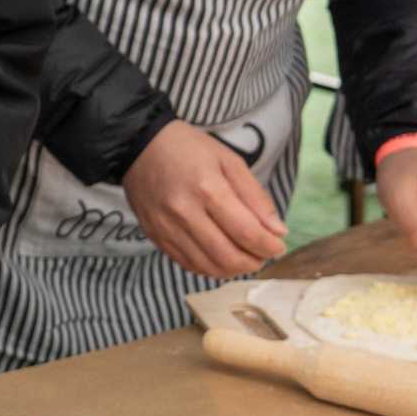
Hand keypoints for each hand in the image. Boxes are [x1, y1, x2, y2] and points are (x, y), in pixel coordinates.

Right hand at [119, 120, 286, 278]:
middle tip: (263, 253)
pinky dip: (211, 267)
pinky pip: (189, 264)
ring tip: (244, 256)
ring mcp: (167, 227)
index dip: (269, 246)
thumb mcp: (230, 161)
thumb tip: (278, 231)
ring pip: (209, 267)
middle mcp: (184, 212)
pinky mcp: (156, 236)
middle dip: (255, 261)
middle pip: (229, 257)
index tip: (278, 245)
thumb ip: (255, 197)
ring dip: (234, 268)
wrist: (138, 146)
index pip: (247, 233)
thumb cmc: (187, 149)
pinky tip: (220, 255)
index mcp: (207, 189)